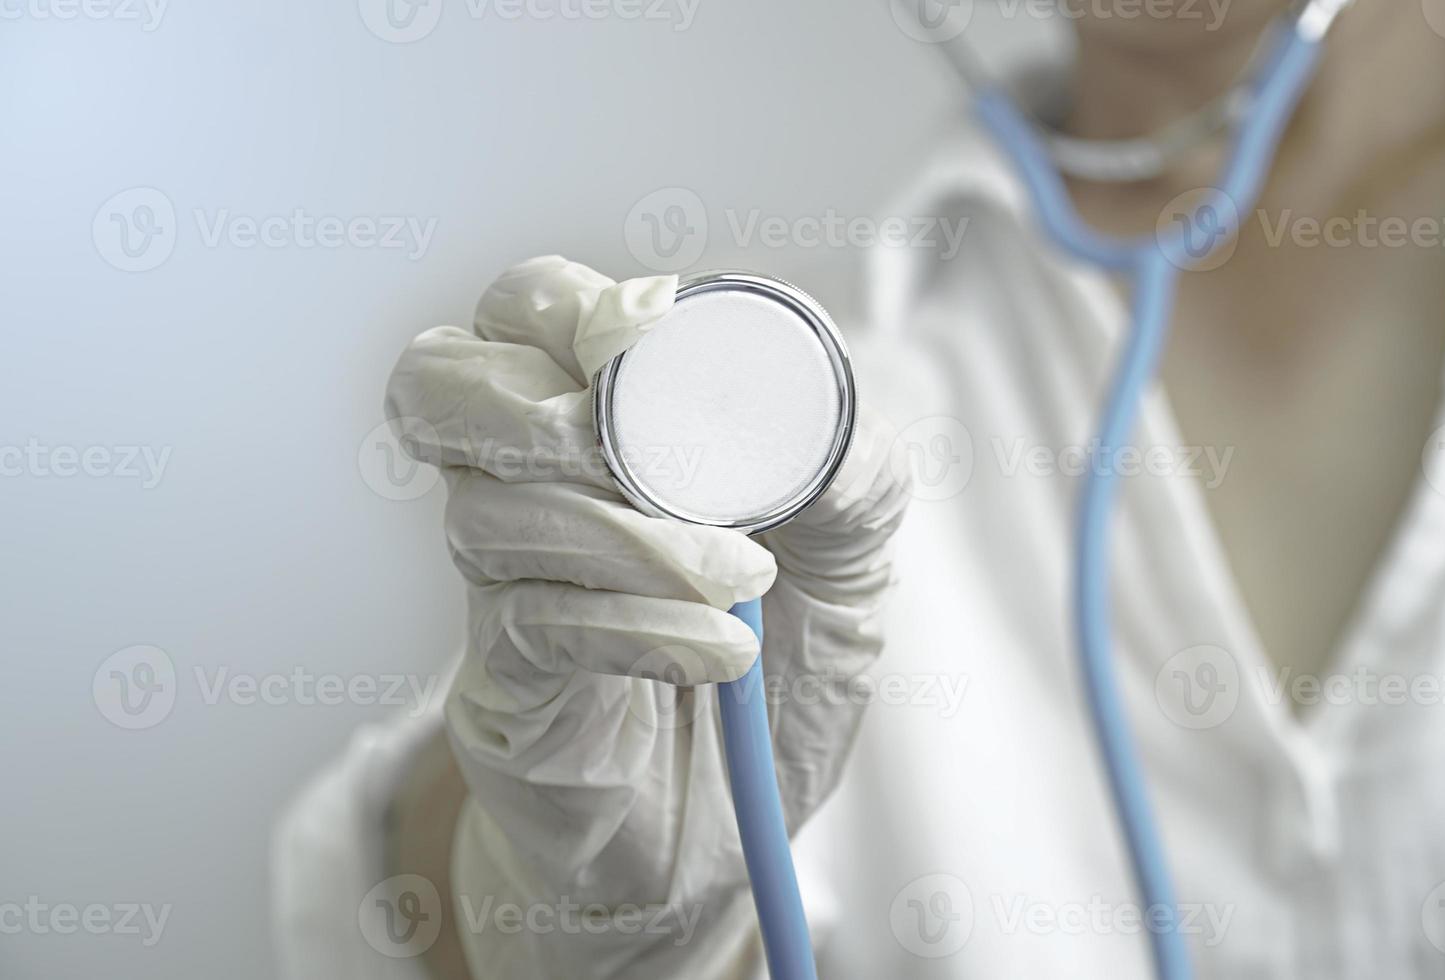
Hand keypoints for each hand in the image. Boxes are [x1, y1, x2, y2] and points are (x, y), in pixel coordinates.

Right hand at [383, 255, 907, 976]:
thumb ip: (849, 470)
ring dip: (626, 537)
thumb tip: (815, 415)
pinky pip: (529, 625)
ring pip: (488, 512)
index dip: (573, 308)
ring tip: (743, 584)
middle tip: (634, 456)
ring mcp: (504, 587)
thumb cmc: (780, 674)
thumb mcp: (850, 557)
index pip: (530, 309)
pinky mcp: (503, 686)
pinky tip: (718, 653)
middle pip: (440, 383)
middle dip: (531, 404)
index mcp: (606, 420)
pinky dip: (635, 625)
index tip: (656, 348)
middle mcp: (532, 487)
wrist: (734, 836)